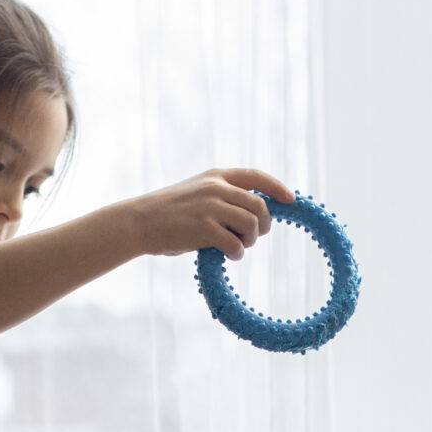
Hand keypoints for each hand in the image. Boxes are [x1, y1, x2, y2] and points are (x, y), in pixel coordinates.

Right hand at [122, 168, 295, 260]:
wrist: (139, 222)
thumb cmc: (168, 214)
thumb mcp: (197, 194)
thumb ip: (223, 198)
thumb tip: (254, 217)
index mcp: (216, 175)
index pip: (256, 176)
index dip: (277, 188)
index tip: (292, 200)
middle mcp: (216, 187)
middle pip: (260, 206)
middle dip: (263, 225)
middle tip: (253, 238)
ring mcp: (210, 207)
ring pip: (252, 225)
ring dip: (249, 241)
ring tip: (236, 247)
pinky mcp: (204, 228)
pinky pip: (236, 244)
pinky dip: (236, 253)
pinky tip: (227, 255)